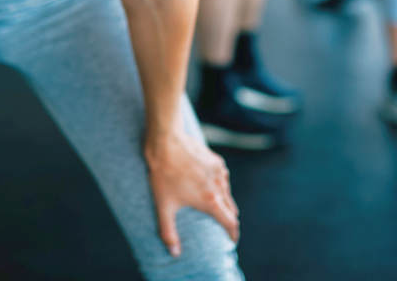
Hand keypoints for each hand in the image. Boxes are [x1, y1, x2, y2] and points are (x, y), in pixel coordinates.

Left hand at [145, 129, 238, 257]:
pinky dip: (220, 186)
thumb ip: (168, 232)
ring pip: (228, 193)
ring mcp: (220, 172)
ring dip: (224, 203)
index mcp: (210, 201)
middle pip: (231, 209)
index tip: (232, 240)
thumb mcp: (163, 206)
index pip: (230, 222)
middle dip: (229, 220)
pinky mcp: (217, 160)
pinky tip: (209, 186)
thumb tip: (174, 254)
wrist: (167, 142)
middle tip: (224, 227)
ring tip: (216, 208)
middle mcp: (219, 186)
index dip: (233, 234)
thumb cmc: (163, 174)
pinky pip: (223, 178)